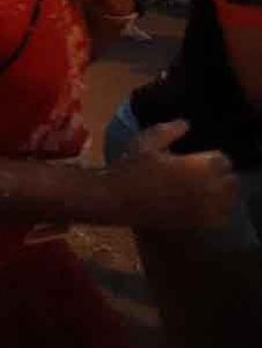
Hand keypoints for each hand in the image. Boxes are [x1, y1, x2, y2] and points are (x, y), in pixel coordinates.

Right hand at [110, 119, 236, 229]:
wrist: (117, 199)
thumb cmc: (131, 167)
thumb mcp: (146, 141)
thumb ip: (170, 130)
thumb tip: (186, 124)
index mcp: (199, 166)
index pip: (223, 160)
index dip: (212, 157)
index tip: (200, 157)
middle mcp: (207, 188)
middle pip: (231, 181)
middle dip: (220, 175)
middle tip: (203, 172)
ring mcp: (203, 208)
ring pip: (228, 201)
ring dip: (222, 193)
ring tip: (205, 188)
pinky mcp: (196, 223)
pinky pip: (218, 218)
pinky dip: (216, 212)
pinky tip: (202, 205)